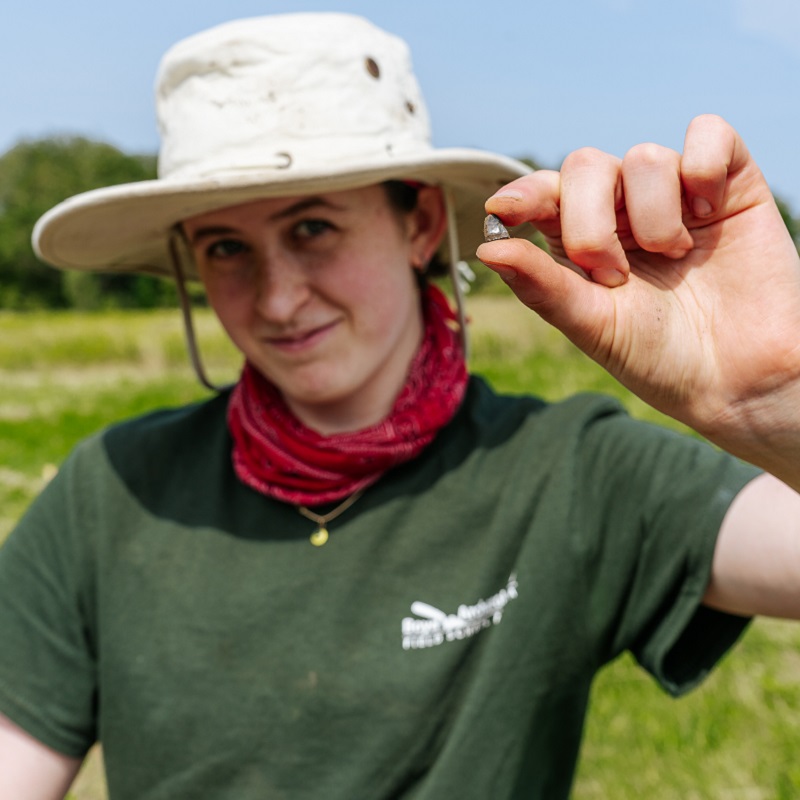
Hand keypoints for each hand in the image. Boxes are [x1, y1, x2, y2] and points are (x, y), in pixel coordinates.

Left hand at [477, 115, 799, 485]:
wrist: (739, 378)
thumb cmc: (660, 357)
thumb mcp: (593, 326)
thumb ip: (542, 286)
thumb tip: (486, 248)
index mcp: (582, 242)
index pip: (545, 195)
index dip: (524, 194)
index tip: (505, 209)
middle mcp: (623, 212)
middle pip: (586, 166)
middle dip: (591, 221)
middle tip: (615, 275)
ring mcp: (675, 195)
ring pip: (644, 157)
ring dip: (652, 214)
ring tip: (674, 258)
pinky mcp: (729, 186)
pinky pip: (710, 134)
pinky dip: (702, 165)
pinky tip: (706, 212)